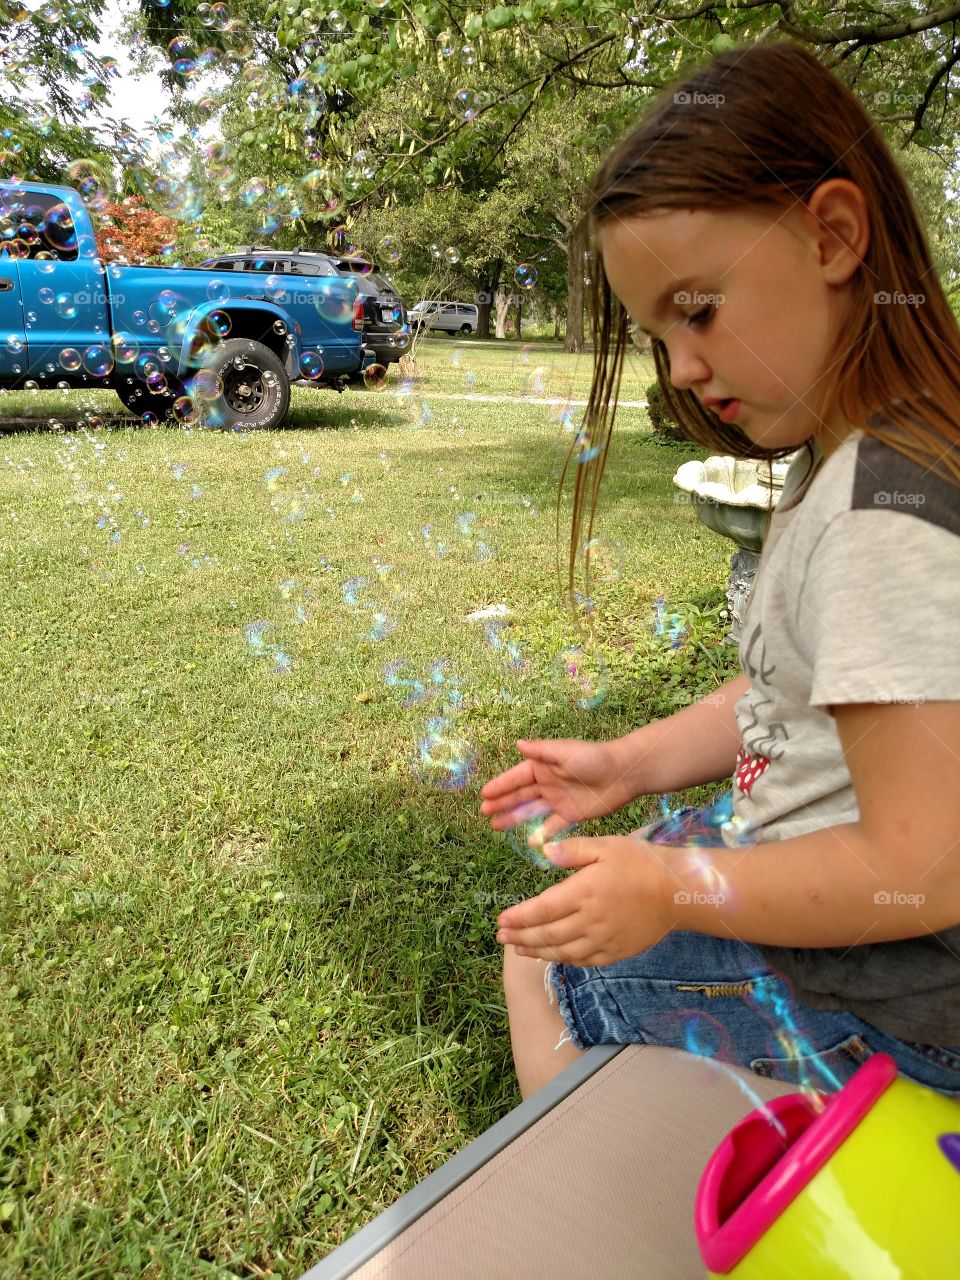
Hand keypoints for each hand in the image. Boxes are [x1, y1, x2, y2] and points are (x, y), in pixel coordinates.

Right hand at [479, 737, 637, 846]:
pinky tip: (530, 841)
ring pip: (532, 811)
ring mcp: (559, 800)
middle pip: (520, 795)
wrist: (623, 773)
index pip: (517, 777)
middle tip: (484, 813)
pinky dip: (542, 834)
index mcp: (544, 766)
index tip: (484, 795)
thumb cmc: (593, 758)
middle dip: (502, 803)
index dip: (500, 786)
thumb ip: (541, 751)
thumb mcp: (565, 752)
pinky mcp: (572, 814)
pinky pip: (553, 826)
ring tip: (496, 826)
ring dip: (515, 818)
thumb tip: (517, 744)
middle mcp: (548, 783)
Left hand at [495, 834, 673, 966]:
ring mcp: (603, 940)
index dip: (518, 918)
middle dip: (520, 937)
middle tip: (501, 937)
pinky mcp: (615, 952)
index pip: (541, 910)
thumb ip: (574, 850)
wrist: (678, 893)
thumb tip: (544, 852)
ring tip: (518, 948)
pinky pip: (583, 961)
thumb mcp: (607, 846)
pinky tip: (552, 956)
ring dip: (536, 951)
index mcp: (584, 892)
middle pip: (546, 935)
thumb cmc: (641, 863)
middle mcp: (590, 920)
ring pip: (561, 952)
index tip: (501, 919)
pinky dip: (563, 960)